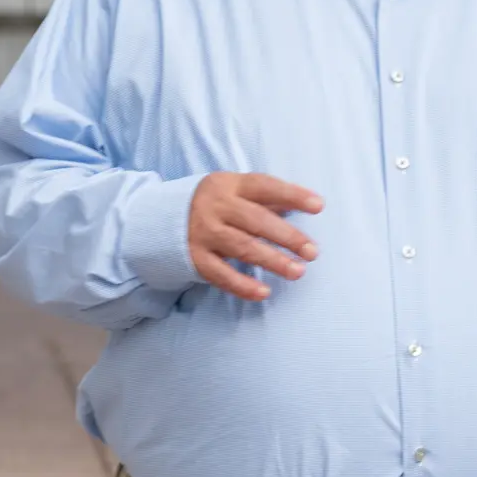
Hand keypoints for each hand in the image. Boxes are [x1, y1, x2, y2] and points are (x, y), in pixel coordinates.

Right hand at [188, 173, 322, 300]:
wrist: (157, 220)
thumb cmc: (213, 205)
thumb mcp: (233, 191)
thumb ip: (265, 199)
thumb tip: (307, 206)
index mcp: (228, 185)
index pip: (264, 186)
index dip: (292, 195)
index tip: (319, 206)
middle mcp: (215, 207)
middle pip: (257, 221)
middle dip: (288, 237)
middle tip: (312, 252)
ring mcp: (202, 233)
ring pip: (242, 248)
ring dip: (272, 261)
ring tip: (298, 272)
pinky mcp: (194, 258)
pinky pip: (221, 274)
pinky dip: (243, 285)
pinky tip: (264, 292)